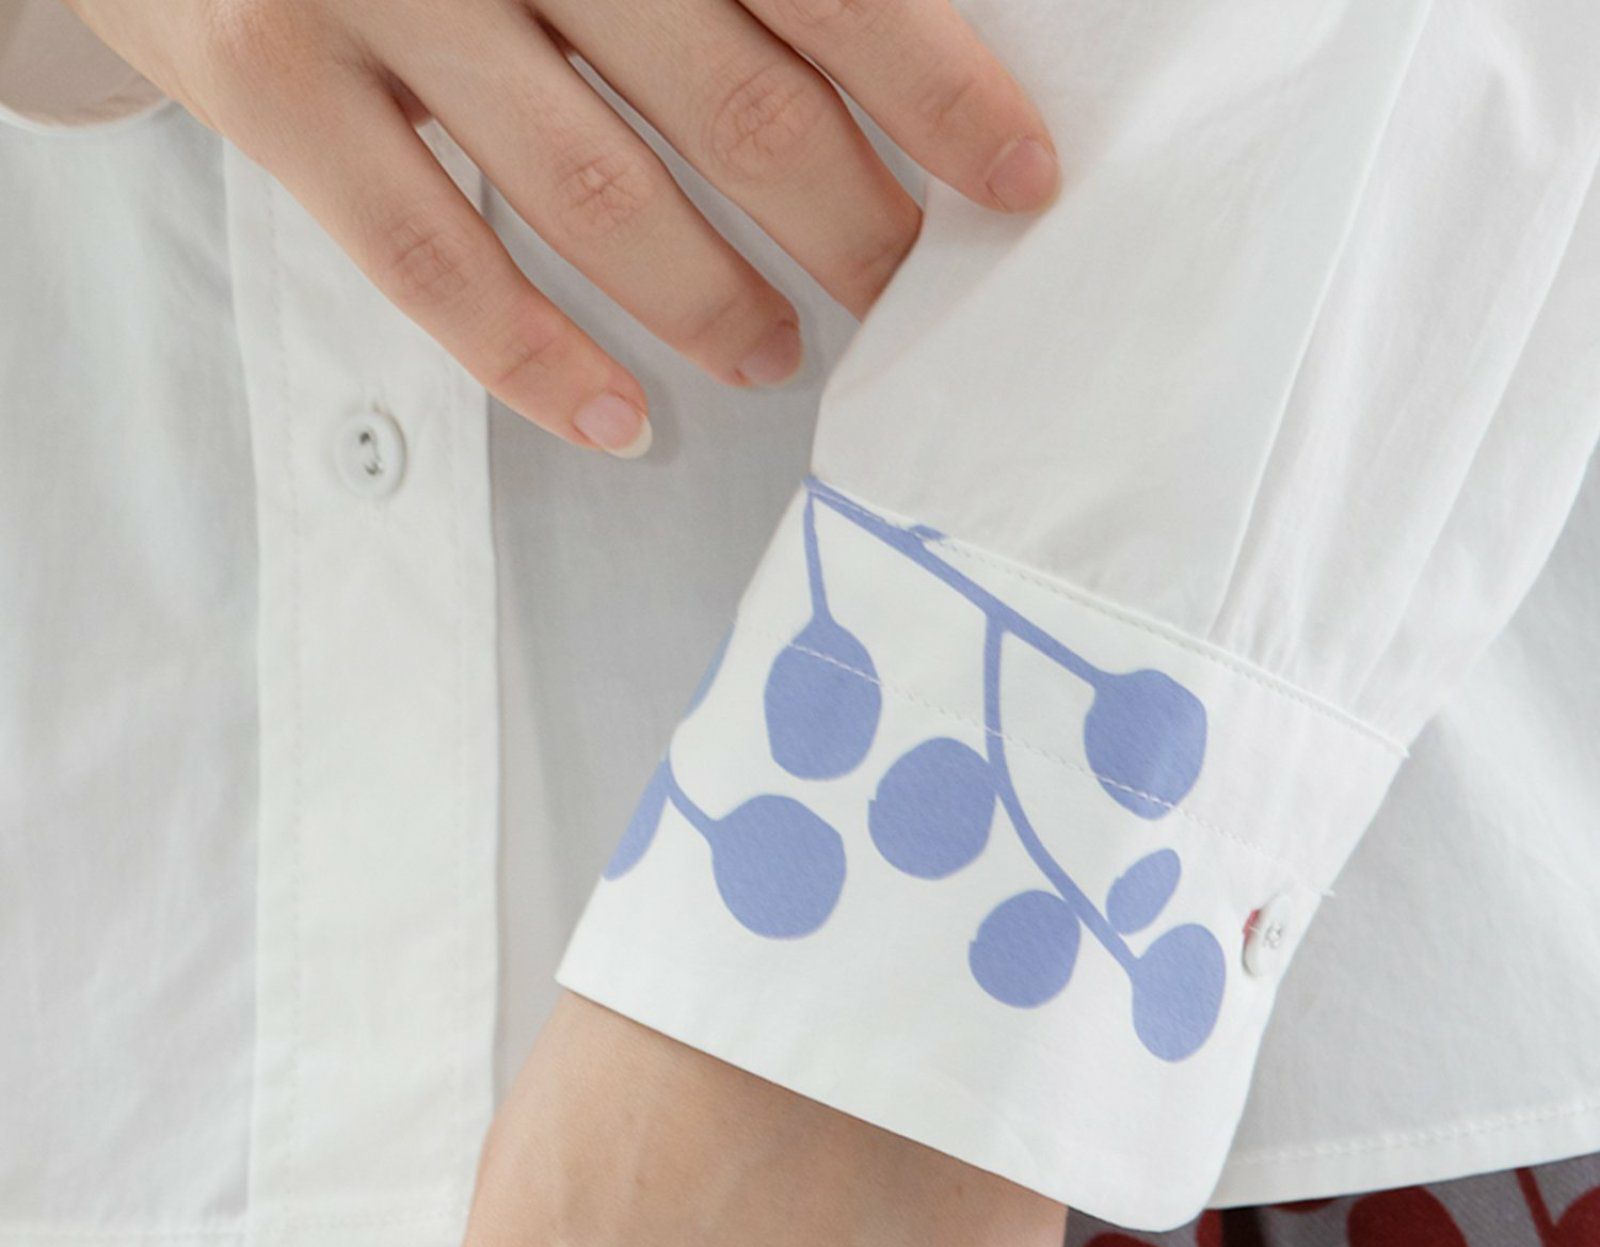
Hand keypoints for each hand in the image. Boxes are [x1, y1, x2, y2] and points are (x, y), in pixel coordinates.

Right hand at [66, 0, 1057, 452]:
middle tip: (900, 290)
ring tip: (774, 353)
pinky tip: (618, 422)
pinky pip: (428, 260)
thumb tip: (898, 51)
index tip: (1015, 180)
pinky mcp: (268, 81)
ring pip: (592, 187)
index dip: (934, 83)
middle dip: (845, 218)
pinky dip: (534, 359)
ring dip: (711, 297)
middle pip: (727, 92)